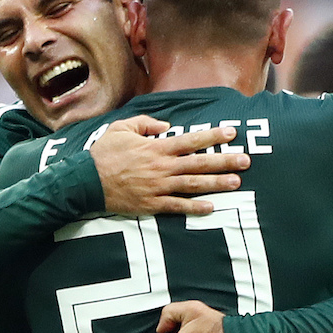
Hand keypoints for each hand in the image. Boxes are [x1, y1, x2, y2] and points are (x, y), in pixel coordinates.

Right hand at [90, 116, 249, 216]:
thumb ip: (146, 123)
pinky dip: (193, 208)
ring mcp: (158, 187)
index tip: (232, 132)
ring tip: (236, 183)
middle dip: (224, 161)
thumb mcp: (122, 128)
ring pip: (193, 184)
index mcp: (156, 147)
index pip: (191, 140)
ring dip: (216, 184)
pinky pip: (176, 207)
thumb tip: (167, 127)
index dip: (213, 136)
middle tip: (246, 160)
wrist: (85, 181)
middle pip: (199, 163)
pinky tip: (211, 208)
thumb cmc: (103, 153)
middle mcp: (161, 167)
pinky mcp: (151, 204)